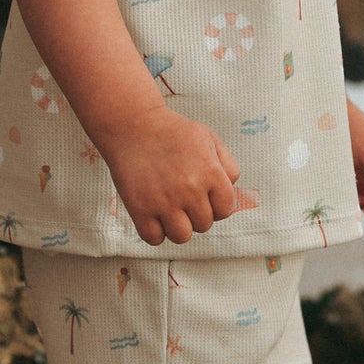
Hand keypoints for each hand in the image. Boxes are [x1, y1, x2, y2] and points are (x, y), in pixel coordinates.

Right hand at [97, 104, 241, 245]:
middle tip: (182, 196)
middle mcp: (190, 189)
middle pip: (204, 225)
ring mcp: (164, 201)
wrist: (133, 125)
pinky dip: (154, 231)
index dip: (216, 204)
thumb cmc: (173, 133)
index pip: (226, 209)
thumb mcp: (209, 139)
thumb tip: (230, 192)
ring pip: (182, 237)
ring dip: (177, 226)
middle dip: (196, 213)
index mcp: (210, 172)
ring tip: (169, 208)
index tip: (203, 195)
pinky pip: (154, 238)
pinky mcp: (140, 209)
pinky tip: (153, 214)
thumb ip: (228, 165)